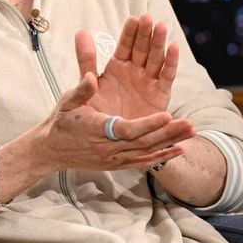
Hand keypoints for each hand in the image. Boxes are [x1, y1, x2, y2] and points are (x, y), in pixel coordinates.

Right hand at [20, 70, 193, 175]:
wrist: (50, 150)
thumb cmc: (60, 121)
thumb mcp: (67, 101)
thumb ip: (81, 89)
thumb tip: (91, 76)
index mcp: (97, 129)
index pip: (127, 129)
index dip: (148, 124)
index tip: (167, 115)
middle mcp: (108, 148)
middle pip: (143, 143)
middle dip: (168, 133)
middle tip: (190, 123)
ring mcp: (113, 159)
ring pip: (146, 153)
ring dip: (170, 143)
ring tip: (191, 132)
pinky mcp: (116, 165)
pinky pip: (142, 162)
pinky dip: (161, 157)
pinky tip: (178, 150)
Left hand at [76, 14, 180, 120]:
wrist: (109, 140)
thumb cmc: (98, 113)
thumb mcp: (89, 84)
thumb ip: (86, 59)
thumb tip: (80, 32)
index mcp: (117, 67)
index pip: (125, 45)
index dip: (130, 33)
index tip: (134, 19)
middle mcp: (134, 71)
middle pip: (142, 48)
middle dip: (146, 33)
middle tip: (149, 18)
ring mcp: (148, 81)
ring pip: (155, 58)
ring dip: (159, 43)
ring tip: (161, 27)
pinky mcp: (160, 94)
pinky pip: (166, 76)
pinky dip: (171, 62)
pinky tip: (173, 48)